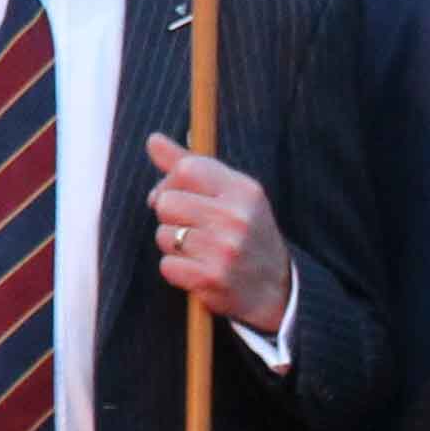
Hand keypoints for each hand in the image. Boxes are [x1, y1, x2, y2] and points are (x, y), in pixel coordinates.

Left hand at [142, 134, 295, 329]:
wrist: (276, 290)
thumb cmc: (246, 234)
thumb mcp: (231, 195)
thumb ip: (191, 166)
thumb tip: (153, 140)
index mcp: (244, 190)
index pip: (187, 168)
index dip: (169, 182)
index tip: (173, 195)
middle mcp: (236, 217)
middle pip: (167, 202)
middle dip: (170, 217)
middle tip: (191, 228)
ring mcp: (224, 249)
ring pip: (164, 235)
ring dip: (173, 246)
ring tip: (200, 251)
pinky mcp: (211, 278)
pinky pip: (167, 266)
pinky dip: (177, 270)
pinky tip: (199, 270)